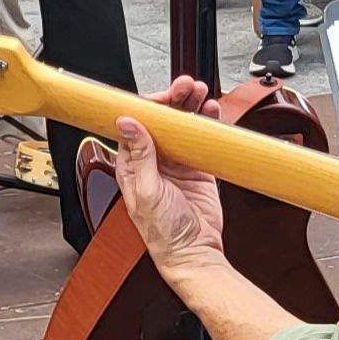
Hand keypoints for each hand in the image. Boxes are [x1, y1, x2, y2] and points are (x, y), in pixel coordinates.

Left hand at [110, 77, 228, 268]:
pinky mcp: (198, 169)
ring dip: (190, 107)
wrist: (194, 253)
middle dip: (173, 100)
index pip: (137, 125)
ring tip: (200, 92)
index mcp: (132, 165)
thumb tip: (127, 123)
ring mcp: (177, 164)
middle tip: (185, 86)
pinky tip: (211, 112)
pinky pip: (202, 140)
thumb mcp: (146, 192)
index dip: (149, 106)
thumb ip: (140, 156)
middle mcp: (153, 161)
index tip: (163, 95)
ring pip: (182, 126)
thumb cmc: (163, 233)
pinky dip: (207, 124)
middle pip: (161, 121)